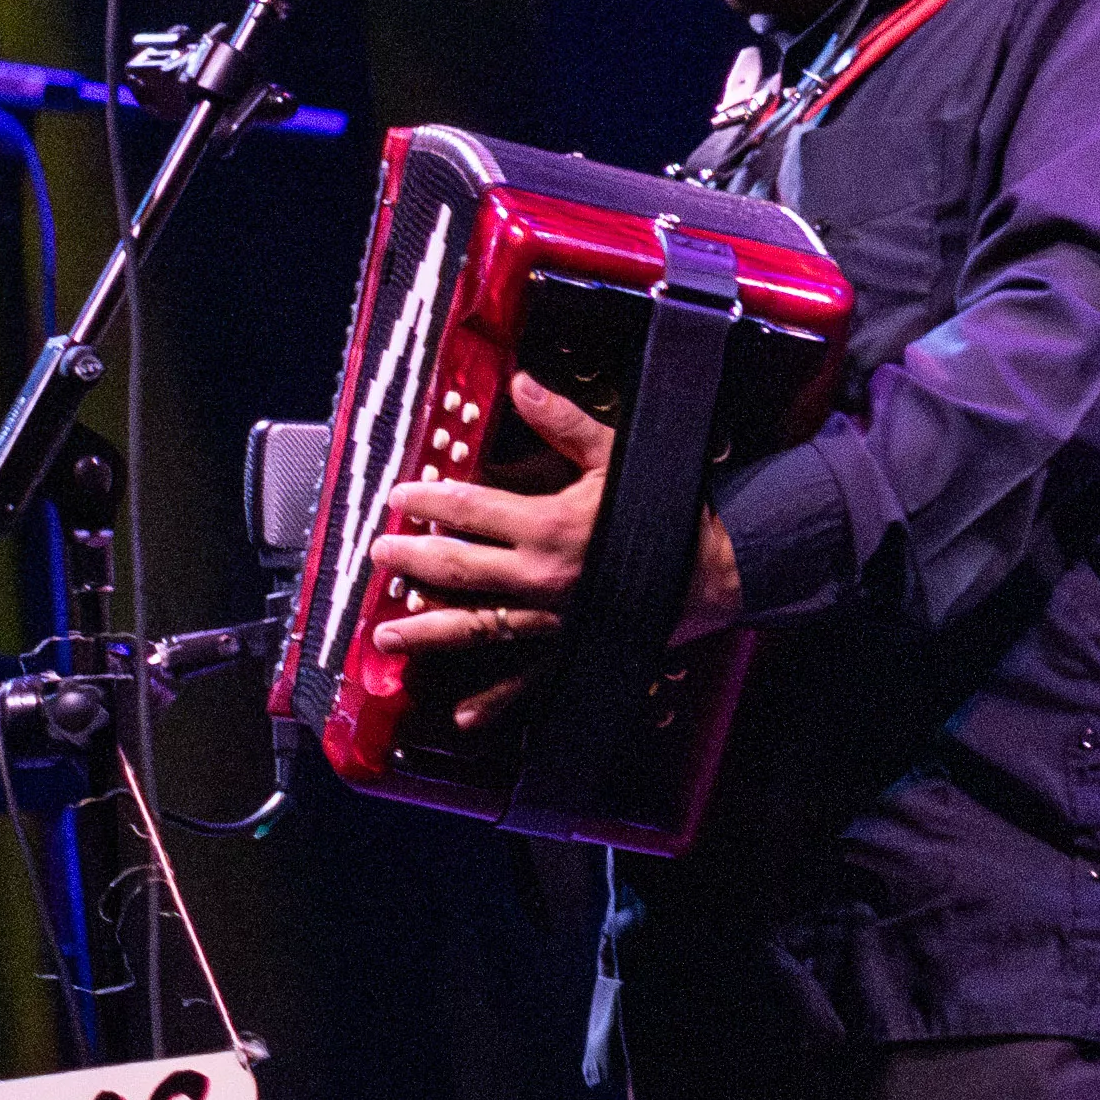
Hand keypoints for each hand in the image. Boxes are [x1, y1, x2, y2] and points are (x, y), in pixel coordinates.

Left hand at [372, 372, 740, 720]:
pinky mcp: (570, 649)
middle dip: (412, 562)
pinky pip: (528, 680)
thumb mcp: (616, 456)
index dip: (428, 500)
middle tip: (379, 555)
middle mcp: (542, 576)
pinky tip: (462, 715)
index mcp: (549, 524)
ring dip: (427, 632)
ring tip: (385, 633)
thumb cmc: (666, 508)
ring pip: (476, 627)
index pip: (470, 509)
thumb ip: (563, 423)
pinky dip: (495, 701)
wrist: (720, 568)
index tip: (399, 497)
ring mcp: (552, 619)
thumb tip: (521, 384)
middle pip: (458, 570)